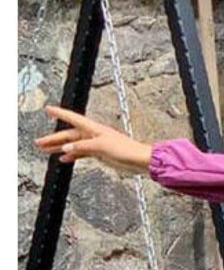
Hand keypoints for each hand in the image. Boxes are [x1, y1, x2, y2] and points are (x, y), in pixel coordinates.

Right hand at [34, 104, 153, 176]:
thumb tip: (66, 149)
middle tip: (39, 142)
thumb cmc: (125, 149)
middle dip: (53, 138)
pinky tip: (64, 158)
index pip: (72, 118)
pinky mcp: (99, 153)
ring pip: (73, 145)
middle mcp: (93, 134)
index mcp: (93, 128)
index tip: (48, 109)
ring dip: (59, 147)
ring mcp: (95, 144)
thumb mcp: (101, 147)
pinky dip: (71, 155)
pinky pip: (81, 153)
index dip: (60, 113)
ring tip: (46, 150)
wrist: (139, 160)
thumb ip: (82, 147)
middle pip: (69, 135)